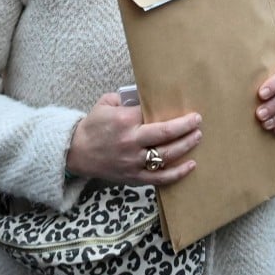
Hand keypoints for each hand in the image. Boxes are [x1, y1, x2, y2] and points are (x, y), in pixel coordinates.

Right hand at [66, 93, 201, 185]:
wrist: (77, 153)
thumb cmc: (92, 126)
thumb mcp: (105, 104)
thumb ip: (125, 98)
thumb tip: (144, 96)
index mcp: (124, 120)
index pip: (153, 113)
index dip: (171, 112)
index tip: (183, 109)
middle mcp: (131, 141)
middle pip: (165, 134)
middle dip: (185, 127)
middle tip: (198, 121)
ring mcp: (133, 161)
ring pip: (166, 155)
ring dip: (186, 145)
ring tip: (197, 137)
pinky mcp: (134, 177)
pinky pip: (160, 178)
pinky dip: (178, 173)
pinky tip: (191, 165)